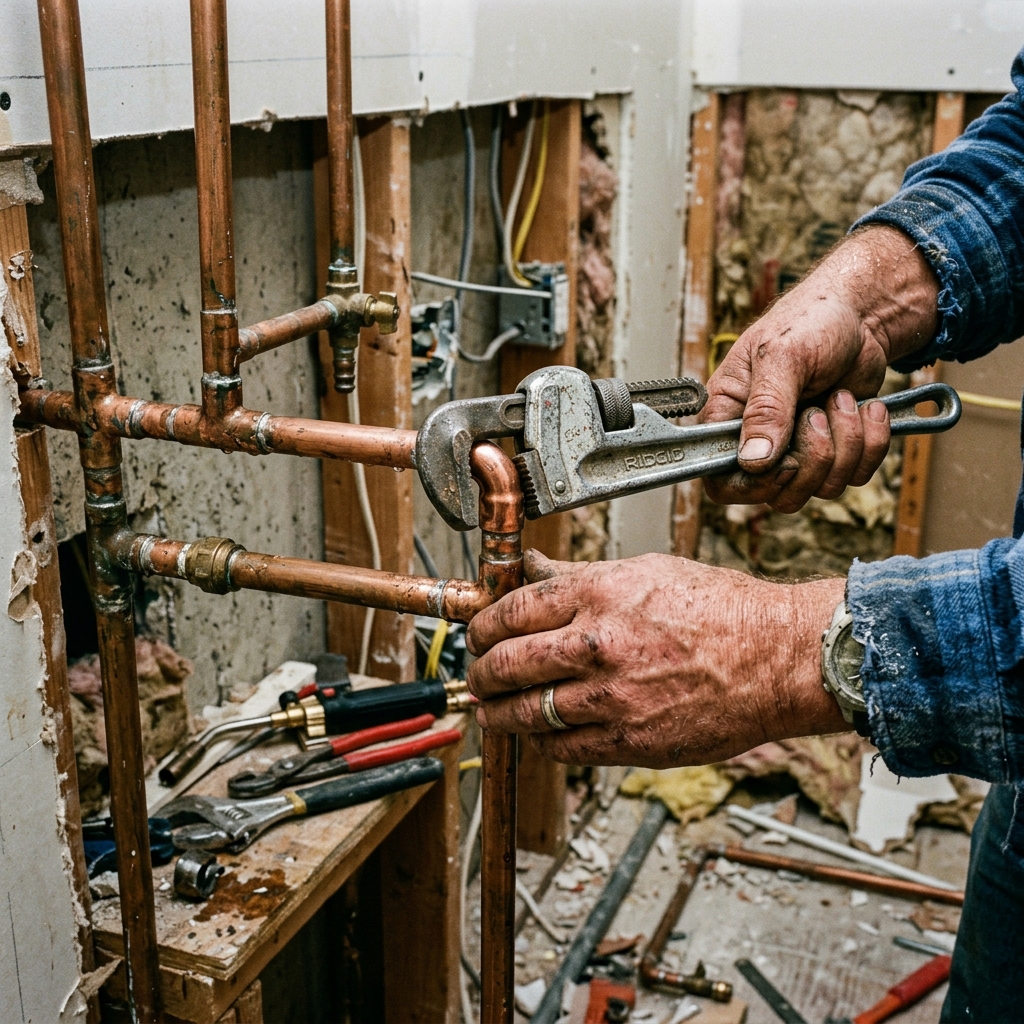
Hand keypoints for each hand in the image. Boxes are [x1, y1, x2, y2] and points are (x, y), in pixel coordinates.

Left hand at [466, 550, 847, 766]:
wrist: (778, 659)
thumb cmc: (721, 609)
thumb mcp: (645, 571)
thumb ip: (579, 575)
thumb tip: (531, 566)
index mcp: (598, 595)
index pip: (511, 612)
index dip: (482, 627)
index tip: (477, 634)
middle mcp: (597, 646)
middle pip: (506, 664)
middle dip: (479, 672)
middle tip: (477, 674)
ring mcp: (611, 698)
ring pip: (526, 713)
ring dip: (498, 713)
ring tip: (492, 710)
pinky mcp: (629, 742)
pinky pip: (562, 748)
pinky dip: (540, 740)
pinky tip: (539, 731)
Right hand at [703, 225, 938, 510]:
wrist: (865, 314)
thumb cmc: (811, 321)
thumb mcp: (782, 358)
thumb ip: (765, 409)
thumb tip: (752, 460)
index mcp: (728, 417)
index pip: (720, 481)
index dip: (751, 485)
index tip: (782, 462)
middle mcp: (760, 440)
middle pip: (777, 494)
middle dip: (812, 458)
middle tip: (817, 413)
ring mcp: (799, 449)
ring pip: (820, 487)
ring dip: (846, 444)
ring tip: (842, 398)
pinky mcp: (836, 450)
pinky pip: (855, 476)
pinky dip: (871, 442)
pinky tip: (865, 406)